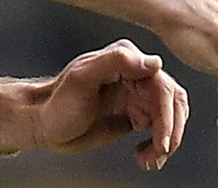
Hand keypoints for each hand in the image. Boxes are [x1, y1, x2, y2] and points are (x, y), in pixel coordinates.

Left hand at [34, 39, 187, 171]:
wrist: (45, 126)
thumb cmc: (57, 102)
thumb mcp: (82, 79)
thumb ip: (116, 62)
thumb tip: (155, 63)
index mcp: (124, 59)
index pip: (161, 83)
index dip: (166, 114)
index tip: (161, 140)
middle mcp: (134, 74)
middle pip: (172, 101)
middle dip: (170, 130)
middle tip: (159, 152)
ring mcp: (136, 94)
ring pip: (171, 115)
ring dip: (168, 140)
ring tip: (151, 159)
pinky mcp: (134, 113)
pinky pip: (160, 127)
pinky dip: (159, 145)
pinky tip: (145, 156)